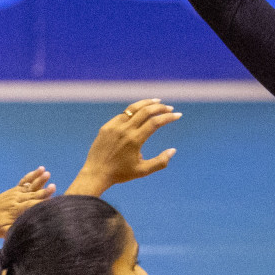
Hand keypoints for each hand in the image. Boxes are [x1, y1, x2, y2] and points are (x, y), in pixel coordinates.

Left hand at [0, 167, 54, 236]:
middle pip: (32, 194)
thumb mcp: (3, 231)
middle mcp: (16, 199)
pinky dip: (32, 175)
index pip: (29, 206)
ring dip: (39, 179)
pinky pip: (25, 181)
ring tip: (47, 173)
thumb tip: (25, 231)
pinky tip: (41, 169)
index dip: (39, 204)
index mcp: (14, 210)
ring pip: (29, 186)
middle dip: (43, 191)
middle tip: (54, 187)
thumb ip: (13, 230)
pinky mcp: (16, 189)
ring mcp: (16, 193)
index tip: (50, 202)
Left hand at [67, 99, 181, 195]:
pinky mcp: (107, 126)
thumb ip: (160, 162)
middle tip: (170, 108)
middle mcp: (124, 130)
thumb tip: (173, 150)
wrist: (96, 173)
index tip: (178, 115)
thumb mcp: (143, 171)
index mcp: (135, 140)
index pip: (155, 122)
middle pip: (146, 111)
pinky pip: (123, 114)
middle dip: (160, 107)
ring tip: (157, 101)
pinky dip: (134, 111)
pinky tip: (141, 111)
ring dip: (147, 103)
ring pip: (133, 108)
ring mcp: (114, 126)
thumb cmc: (121, 173)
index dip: (168, 117)